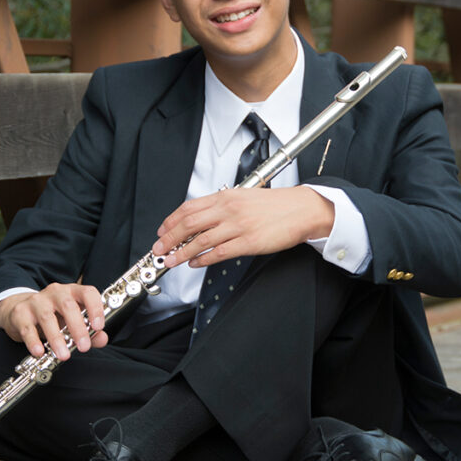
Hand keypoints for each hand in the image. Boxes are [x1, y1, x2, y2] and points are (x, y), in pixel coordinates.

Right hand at [0, 283, 108, 360]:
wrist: (20, 310)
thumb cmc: (54, 316)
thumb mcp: (72, 321)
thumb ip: (90, 330)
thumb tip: (102, 339)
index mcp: (73, 291)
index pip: (88, 292)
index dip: (95, 308)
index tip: (98, 327)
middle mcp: (55, 292)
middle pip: (68, 306)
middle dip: (78, 328)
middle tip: (84, 347)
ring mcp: (36, 301)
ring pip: (47, 317)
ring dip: (57, 338)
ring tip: (64, 355)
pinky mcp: (20, 312)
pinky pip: (27, 328)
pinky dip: (34, 341)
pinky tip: (40, 352)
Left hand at [151, 186, 334, 268]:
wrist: (302, 209)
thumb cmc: (276, 205)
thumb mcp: (245, 197)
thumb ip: (223, 206)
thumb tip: (202, 218)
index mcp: (226, 196)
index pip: (189, 208)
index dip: (171, 221)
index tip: (161, 231)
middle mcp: (229, 209)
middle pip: (189, 223)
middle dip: (169, 238)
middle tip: (159, 249)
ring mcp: (238, 226)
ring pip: (200, 240)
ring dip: (181, 252)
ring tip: (171, 261)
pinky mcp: (249, 242)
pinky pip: (219, 252)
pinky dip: (203, 259)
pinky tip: (195, 263)